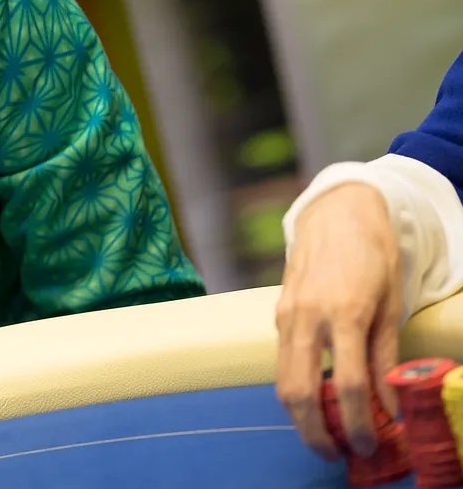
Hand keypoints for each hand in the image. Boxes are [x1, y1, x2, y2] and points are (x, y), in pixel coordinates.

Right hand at [275, 182, 402, 459]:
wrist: (335, 212)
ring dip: (300, 416)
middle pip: (299, 390)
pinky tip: (315, 399)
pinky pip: (283, 361)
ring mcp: (285, 315)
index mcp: (341, 313)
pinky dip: (296, 388)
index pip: (345, 384)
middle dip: (315, 431)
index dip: (357, 422)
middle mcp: (305, 317)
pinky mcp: (277, 314)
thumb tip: (389, 405)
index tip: (369, 445)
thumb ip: (385, 355)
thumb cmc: (372, 255)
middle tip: (335, 454)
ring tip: (323, 436)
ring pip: (282, 380)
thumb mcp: (390, 304)